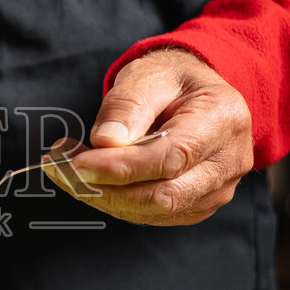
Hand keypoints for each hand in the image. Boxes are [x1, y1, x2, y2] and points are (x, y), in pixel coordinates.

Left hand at [45, 49, 253, 225]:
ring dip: (105, 196)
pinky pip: (154, 215)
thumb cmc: (172, 80)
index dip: (121, 168)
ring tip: (68, 170)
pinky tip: (93, 181)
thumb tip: (106, 142)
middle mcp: (229, 161)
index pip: (171, 158)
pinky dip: (117, 202)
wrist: (196, 94)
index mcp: (222, 119)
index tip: (76, 164)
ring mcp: (218, 189)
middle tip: (60, 169)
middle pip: (164, 194)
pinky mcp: (198, 204)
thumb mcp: (149, 73)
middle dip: (106, 188)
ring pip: (156, 211)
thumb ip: (128, 104)